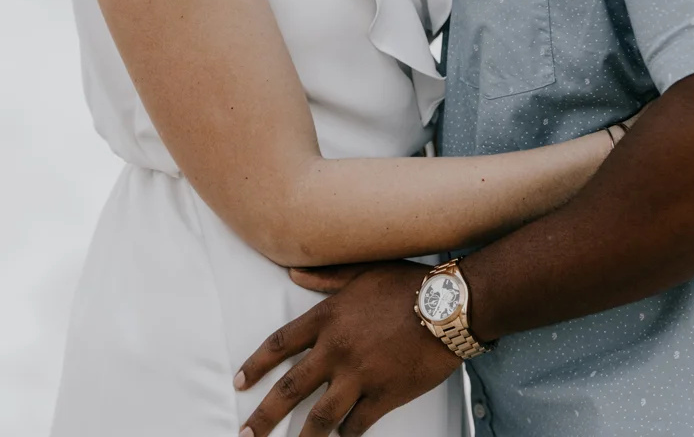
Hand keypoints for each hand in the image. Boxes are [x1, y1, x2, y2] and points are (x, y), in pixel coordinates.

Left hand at [235, 260, 458, 436]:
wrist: (453, 305)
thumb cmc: (411, 285)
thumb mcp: (365, 273)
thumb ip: (328, 277)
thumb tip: (293, 274)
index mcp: (328, 318)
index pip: (279, 345)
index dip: (255, 366)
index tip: (240, 383)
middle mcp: (336, 350)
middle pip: (288, 390)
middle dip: (262, 418)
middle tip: (246, 435)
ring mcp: (359, 375)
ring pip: (319, 417)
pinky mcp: (384, 395)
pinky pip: (357, 424)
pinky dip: (346, 436)